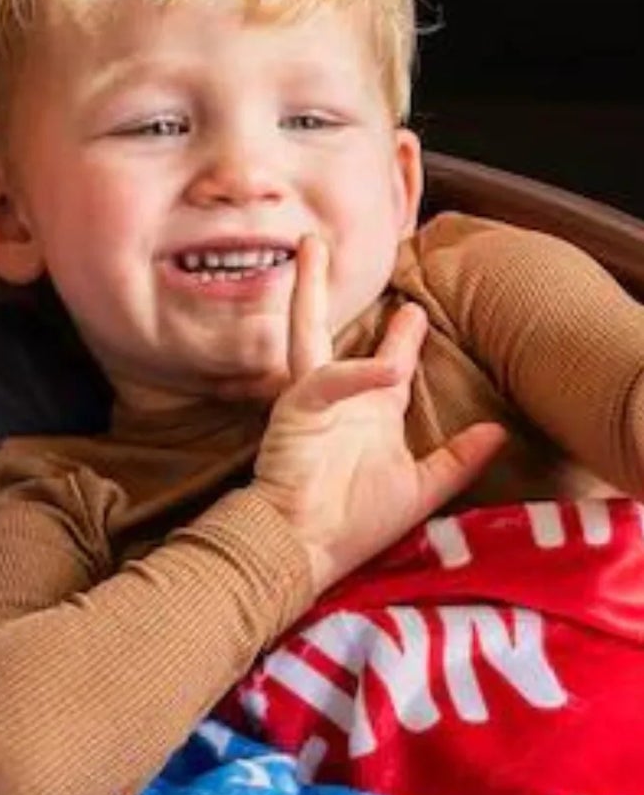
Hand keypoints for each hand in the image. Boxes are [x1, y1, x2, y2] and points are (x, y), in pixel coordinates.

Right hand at [250, 235, 507, 596]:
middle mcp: (337, 400)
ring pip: (307, 334)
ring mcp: (311, 402)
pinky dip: (358, 373)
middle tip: (322, 246)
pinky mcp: (295, 412)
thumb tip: (499, 431)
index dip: (401, 336)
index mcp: (366, 414)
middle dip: (324, 290)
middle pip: (330, 332)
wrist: (305, 548)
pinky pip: (328, 380)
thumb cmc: (352, 524)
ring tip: (309, 250)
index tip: (415, 310)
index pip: (386, 363)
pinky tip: (388, 369)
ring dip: (307, 292)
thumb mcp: (422, 488)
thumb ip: (458, 459)